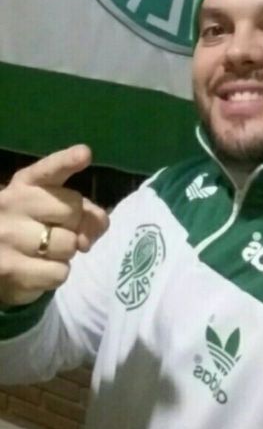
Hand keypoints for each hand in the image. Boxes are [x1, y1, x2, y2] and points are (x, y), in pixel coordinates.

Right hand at [0, 145, 109, 306]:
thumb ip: (84, 212)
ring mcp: (7, 235)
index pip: (50, 169)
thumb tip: (88, 238)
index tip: (84, 154)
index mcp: (26, 183)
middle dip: (74, 225)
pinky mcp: (9, 268)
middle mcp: (12, 203)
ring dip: (65, 253)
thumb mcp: (54, 209)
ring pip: (68, 245)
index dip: (68, 161)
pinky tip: (37, 269)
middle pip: (73, 211)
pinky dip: (55, 274)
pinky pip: (59, 272)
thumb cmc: (32, 228)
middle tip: (55, 231)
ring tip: (44, 251)